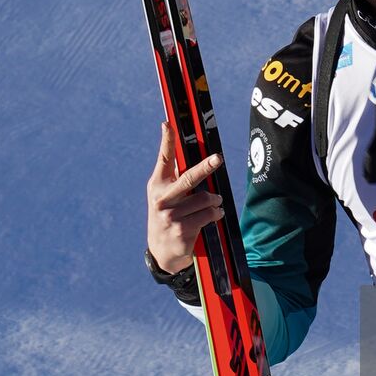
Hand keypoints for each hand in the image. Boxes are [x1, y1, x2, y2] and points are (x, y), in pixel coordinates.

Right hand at [146, 121, 224, 274]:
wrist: (162, 252)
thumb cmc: (168, 216)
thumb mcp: (164, 197)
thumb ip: (174, 178)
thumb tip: (189, 154)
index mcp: (157, 185)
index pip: (163, 159)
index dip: (166, 141)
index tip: (167, 123)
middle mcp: (161, 198)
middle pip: (188, 178)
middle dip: (205, 167)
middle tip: (217, 158)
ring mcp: (171, 215)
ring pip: (205, 198)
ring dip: (215, 200)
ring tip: (215, 202)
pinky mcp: (182, 229)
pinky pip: (209, 214)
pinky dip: (216, 213)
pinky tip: (215, 214)